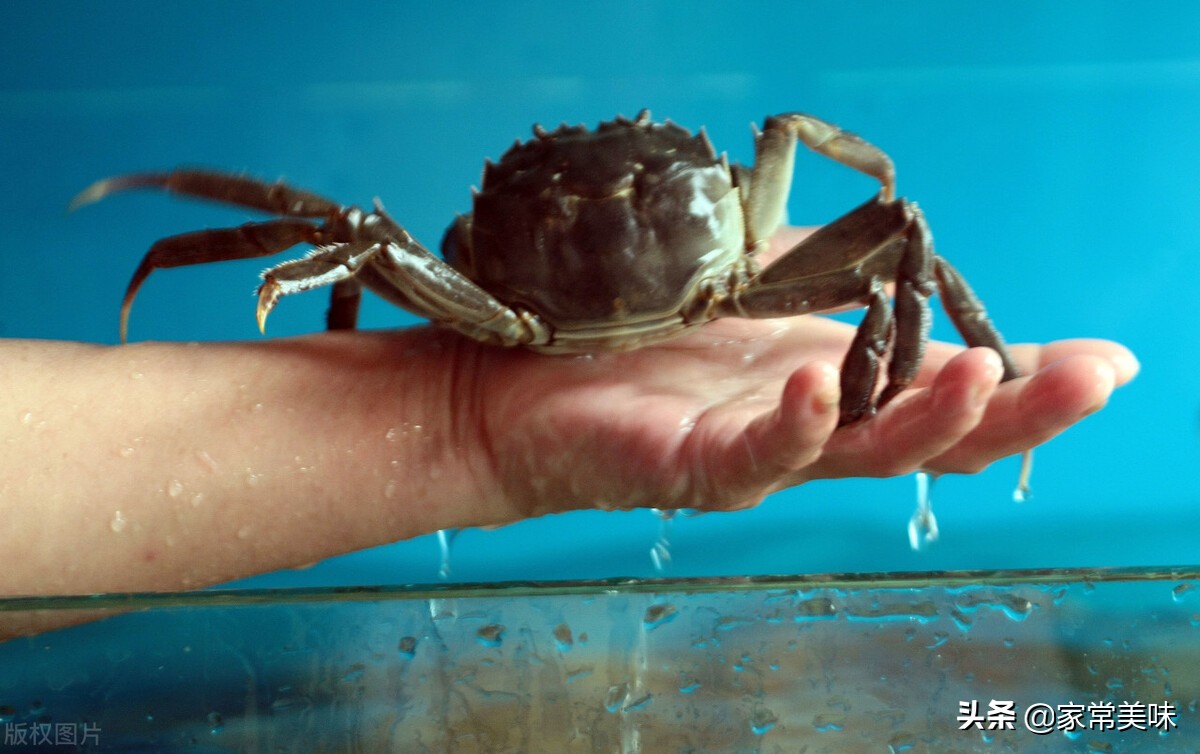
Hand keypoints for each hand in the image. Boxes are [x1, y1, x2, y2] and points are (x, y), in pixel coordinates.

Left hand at [461, 229, 1137, 514]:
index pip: (939, 385)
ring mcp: (751, 451)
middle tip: (1088, 381)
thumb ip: (817, 267)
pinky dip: (792, 421)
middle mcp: (805, 424)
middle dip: (1012, 411)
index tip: (1104, 361)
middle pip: (927, 434)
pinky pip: (751, 455)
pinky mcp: (686, 466)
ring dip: (924, 420)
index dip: (1021, 380)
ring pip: (858, 454)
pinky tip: (820, 383)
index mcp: (828, 377)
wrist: (516, 382)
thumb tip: (896, 244)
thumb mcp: (742, 278)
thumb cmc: (631, 330)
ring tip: (974, 377)